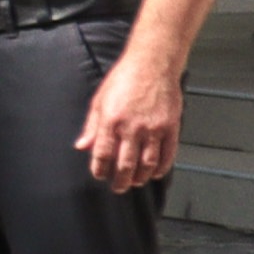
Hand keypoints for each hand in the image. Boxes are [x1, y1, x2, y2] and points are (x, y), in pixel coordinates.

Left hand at [78, 45, 183, 191]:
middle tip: (118, 187)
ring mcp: (153, 129)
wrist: (152, 66)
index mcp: (110, 121)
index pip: (103, 154)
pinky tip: (155, 173)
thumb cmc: (124, 79)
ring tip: (136, 182)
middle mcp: (131, 128)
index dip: (100, 169)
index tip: (99, 176)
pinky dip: (161, 167)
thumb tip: (82, 146)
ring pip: (147, 163)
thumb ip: (92, 127)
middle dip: (120, 180)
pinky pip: (167, 154)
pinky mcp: (170, 127)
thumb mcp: (99, 100)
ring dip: (141, 177)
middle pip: (125, 164)